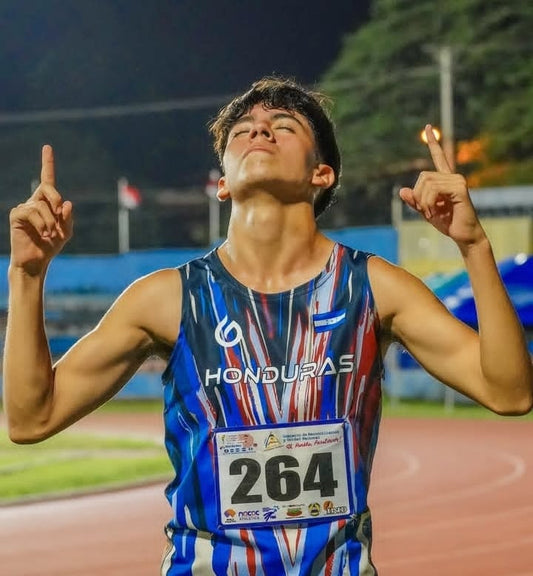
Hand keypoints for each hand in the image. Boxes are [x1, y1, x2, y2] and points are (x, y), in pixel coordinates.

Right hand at [9, 145, 72, 275]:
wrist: (37, 261)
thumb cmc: (51, 245)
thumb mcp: (66, 231)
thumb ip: (68, 218)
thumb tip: (66, 203)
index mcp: (47, 203)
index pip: (47, 179)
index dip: (47, 163)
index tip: (47, 147)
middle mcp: (34, 202)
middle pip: (47, 187)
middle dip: (56, 198)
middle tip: (59, 212)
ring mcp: (24, 208)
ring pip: (41, 205)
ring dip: (50, 220)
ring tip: (50, 233)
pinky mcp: (16, 215)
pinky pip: (31, 212)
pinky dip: (41, 224)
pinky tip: (43, 233)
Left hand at [399, 125, 485, 247]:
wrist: (463, 235)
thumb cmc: (447, 222)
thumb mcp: (426, 210)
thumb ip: (414, 201)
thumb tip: (402, 190)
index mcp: (445, 180)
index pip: (439, 156)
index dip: (432, 142)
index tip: (427, 127)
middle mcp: (453, 176)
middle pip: (422, 176)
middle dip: (418, 196)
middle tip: (425, 211)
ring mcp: (458, 181)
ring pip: (426, 184)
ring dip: (423, 202)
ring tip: (431, 214)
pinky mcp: (460, 188)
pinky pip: (434, 191)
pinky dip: (428, 204)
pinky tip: (434, 214)